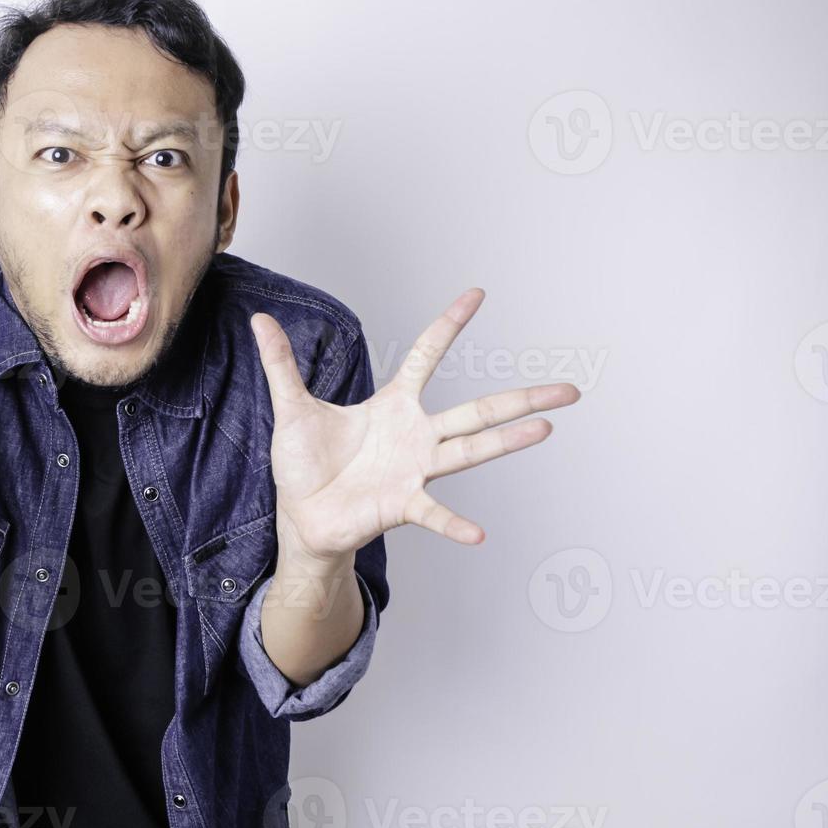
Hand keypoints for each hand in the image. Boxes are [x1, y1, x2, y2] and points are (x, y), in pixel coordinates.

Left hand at [250, 288, 579, 563]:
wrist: (302, 517)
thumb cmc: (304, 465)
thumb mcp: (291, 408)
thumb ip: (282, 364)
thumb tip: (259, 320)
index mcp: (393, 406)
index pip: (429, 355)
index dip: (451, 324)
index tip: (478, 294)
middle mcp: (415, 436)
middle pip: (477, 410)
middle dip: (522, 398)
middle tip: (568, 389)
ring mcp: (415, 471)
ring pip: (470, 452)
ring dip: (507, 442)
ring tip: (545, 430)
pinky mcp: (402, 505)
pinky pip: (434, 513)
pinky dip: (454, 524)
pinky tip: (478, 533)